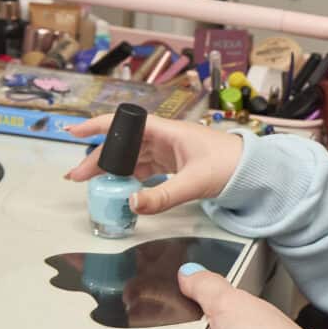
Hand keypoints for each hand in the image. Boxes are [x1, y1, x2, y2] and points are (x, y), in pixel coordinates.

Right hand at [63, 113, 245, 213]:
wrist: (256, 171)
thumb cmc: (231, 166)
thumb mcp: (194, 183)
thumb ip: (163, 197)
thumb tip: (132, 204)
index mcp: (166, 131)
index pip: (124, 123)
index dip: (96, 126)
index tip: (72, 131)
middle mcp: (164, 137)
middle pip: (122, 144)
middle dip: (98, 158)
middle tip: (76, 176)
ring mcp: (168, 150)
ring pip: (131, 157)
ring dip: (112, 170)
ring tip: (93, 185)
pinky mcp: (173, 163)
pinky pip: (144, 168)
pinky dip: (130, 178)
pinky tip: (121, 189)